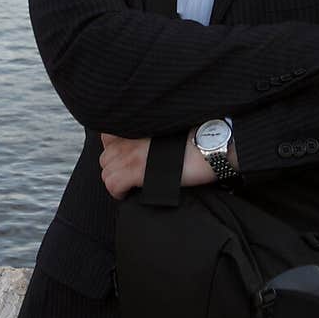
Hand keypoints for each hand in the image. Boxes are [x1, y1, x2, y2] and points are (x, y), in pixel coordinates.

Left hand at [100, 130, 221, 197]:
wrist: (212, 145)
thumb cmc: (199, 138)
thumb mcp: (171, 127)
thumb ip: (152, 134)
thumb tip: (147, 148)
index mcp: (139, 124)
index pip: (107, 138)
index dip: (115, 153)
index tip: (126, 161)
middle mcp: (131, 136)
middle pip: (105, 158)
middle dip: (116, 170)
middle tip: (131, 178)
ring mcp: (132, 152)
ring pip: (107, 173)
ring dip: (118, 182)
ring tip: (133, 187)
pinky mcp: (137, 170)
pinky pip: (113, 185)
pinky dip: (119, 193)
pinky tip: (132, 194)